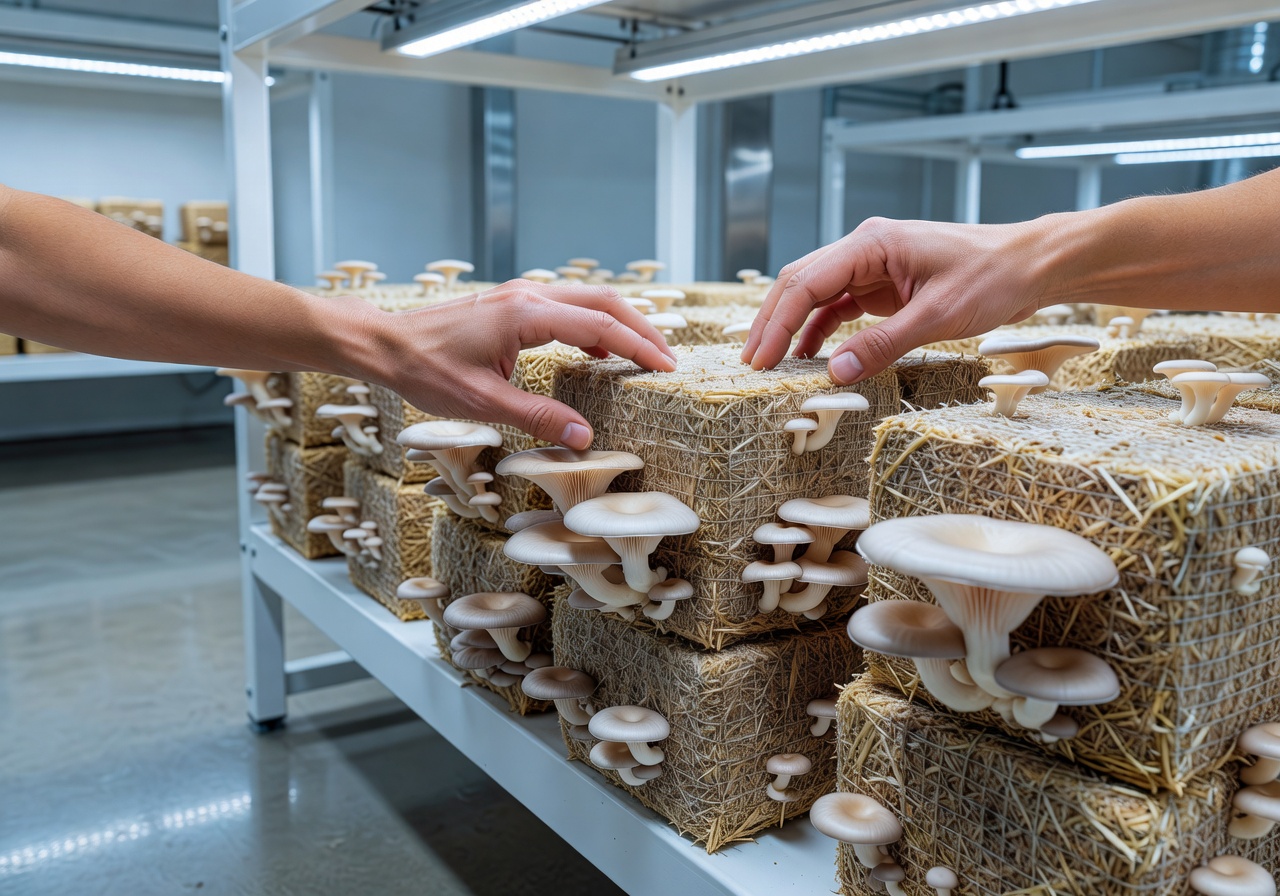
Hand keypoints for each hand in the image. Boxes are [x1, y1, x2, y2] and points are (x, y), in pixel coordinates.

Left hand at [366, 280, 675, 449]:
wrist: (386, 344)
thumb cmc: (426, 371)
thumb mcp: (484, 402)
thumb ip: (539, 418)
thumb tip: (584, 438)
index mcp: (526, 314)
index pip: (600, 326)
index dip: (638, 346)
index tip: (667, 367)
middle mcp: (529, 295)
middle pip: (604, 301)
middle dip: (641, 328)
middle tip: (668, 359)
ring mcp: (521, 295)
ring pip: (588, 299)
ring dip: (621, 323)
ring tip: (645, 355)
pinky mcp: (513, 304)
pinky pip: (567, 307)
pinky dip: (594, 325)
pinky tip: (600, 353)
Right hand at [740, 216, 1050, 382]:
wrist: (1031, 264)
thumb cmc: (993, 277)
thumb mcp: (938, 316)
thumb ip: (882, 345)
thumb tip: (835, 372)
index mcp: (871, 243)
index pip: (806, 282)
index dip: (777, 322)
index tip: (760, 358)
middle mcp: (865, 249)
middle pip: (799, 283)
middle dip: (772, 323)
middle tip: (751, 365)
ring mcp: (872, 266)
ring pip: (815, 295)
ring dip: (791, 328)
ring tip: (770, 364)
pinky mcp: (883, 285)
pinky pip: (839, 307)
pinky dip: (820, 331)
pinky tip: (809, 357)